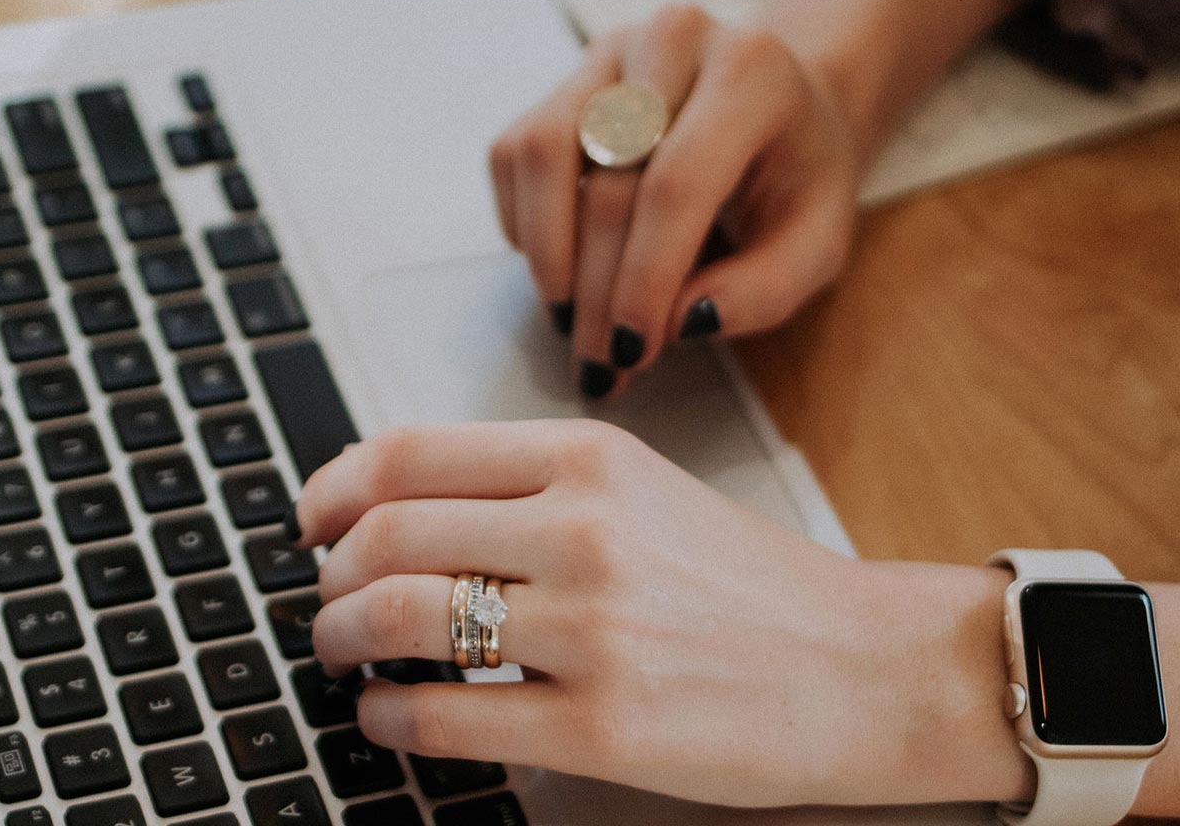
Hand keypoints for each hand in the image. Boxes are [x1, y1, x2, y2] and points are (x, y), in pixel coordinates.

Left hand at [290, 420, 1023, 807]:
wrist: (868, 669)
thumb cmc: (755, 586)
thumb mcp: (645, 493)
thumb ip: (532, 488)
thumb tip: (398, 507)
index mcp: (590, 459)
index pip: (409, 452)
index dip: (332, 488)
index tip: (310, 519)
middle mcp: (585, 531)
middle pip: (387, 535)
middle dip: (329, 575)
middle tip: (324, 599)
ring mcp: (593, 630)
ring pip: (402, 618)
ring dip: (342, 639)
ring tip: (343, 654)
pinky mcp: (603, 727)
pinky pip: (446, 717)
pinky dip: (388, 718)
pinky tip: (387, 718)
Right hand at [487, 4, 862, 397]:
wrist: (780, 105)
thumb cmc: (797, 178)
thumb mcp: (816, 243)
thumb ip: (763, 290)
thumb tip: (680, 322)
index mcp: (752, 73)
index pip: (677, 182)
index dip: (644, 277)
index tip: (633, 351)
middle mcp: (674, 41)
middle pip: (608, 180)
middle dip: (597, 290)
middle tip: (600, 362)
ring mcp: (610, 52)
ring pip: (542, 153)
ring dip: (547, 254)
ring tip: (571, 318)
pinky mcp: (565, 77)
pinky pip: (514, 153)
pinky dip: (525, 223)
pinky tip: (563, 265)